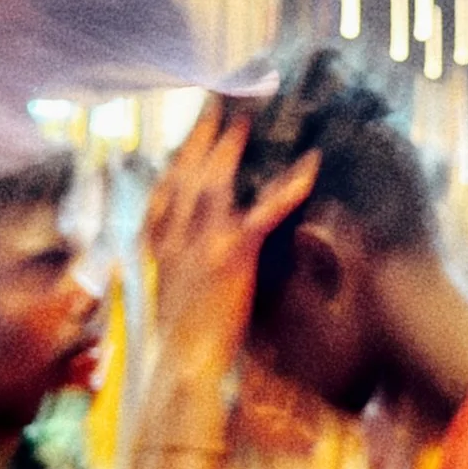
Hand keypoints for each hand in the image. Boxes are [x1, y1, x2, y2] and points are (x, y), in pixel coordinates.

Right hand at [142, 101, 317, 377]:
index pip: (164, 188)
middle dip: (201, 135)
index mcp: (158, 245)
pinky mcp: (230, 253)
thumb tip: (189, 247)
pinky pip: (263, 211)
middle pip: (184, 171)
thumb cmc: (179, 337)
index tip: (190, 133)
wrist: (182, 365)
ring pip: (214, 180)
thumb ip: (176, 261)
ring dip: (229, 145)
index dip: (178, 157)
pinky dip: (288, 186)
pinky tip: (309, 166)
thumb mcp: (167, 292)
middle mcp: (174, 235)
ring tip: (245, 117)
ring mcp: (200, 240)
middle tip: (216, 103)